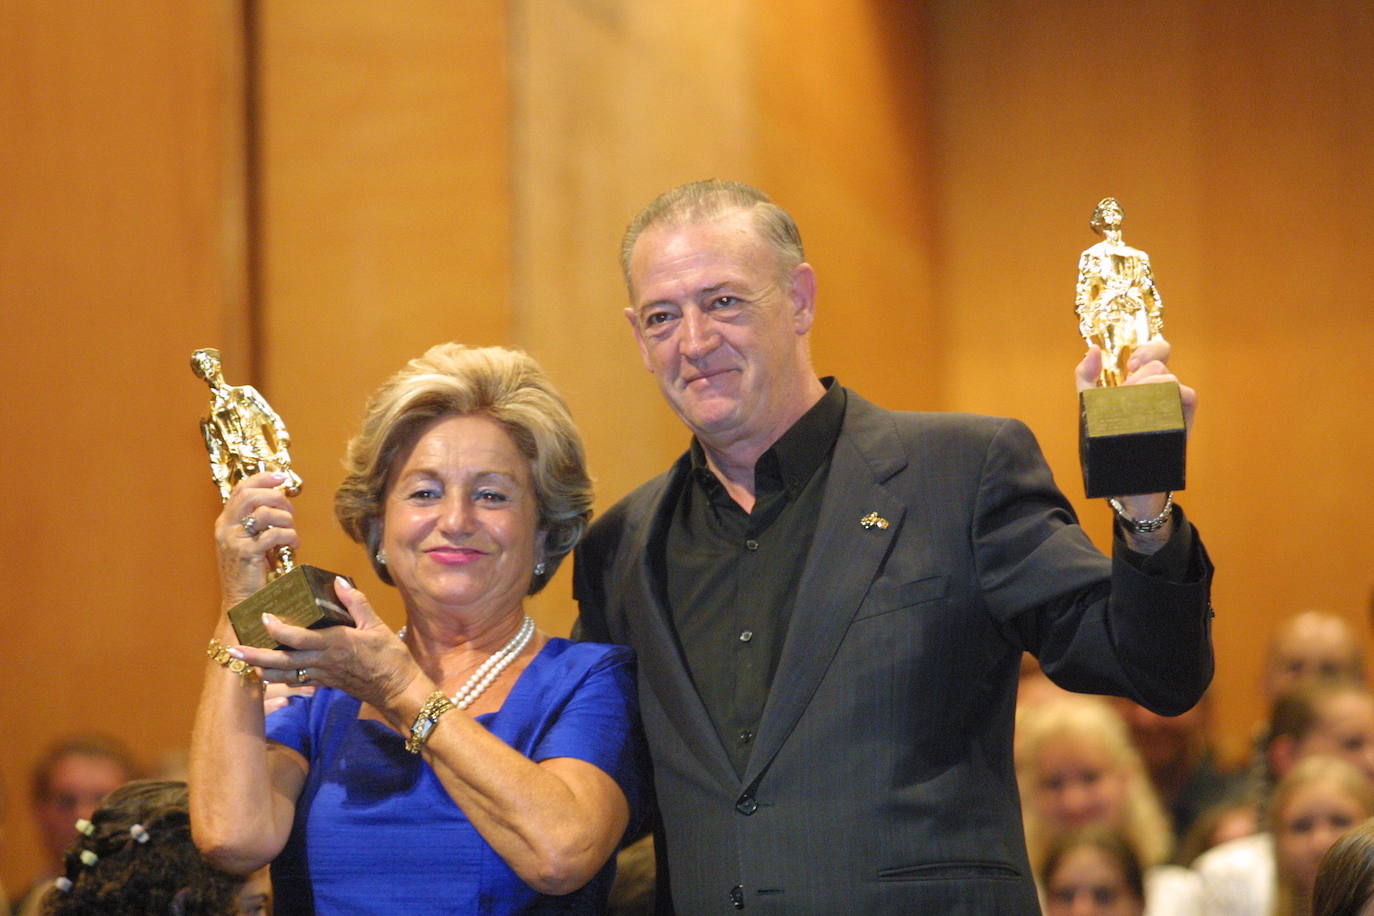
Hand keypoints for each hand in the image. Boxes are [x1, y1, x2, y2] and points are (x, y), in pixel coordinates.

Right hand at [214, 471, 301, 607]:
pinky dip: (290, 537)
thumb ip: (259, 520)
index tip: (281, 476)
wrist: (240, 602)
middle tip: (290, 510)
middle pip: (252, 495)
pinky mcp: (246, 553)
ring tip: (292, 532)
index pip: (242, 488)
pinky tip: (294, 545)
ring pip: (265, 513)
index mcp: (226, 521)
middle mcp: (226, 527)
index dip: (263, 478)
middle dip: (277, 498)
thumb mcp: (250, 540)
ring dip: (286, 519)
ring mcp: (234, 540)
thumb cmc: (250, 571)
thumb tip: (281, 498)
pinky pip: (274, 534)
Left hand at [230, 578, 419, 715]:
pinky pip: (297, 681)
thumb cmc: (390, 658)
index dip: (278, 630)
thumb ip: (356, 604)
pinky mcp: (325, 684)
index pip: (299, 638)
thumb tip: (338, 582)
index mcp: (335, 644)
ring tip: (243, 661)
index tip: (264, 617)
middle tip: (233, 649)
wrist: (398, 691)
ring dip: (262, 668)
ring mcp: (322, 675)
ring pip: (285, 674)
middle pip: (282, 661)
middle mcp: (323, 661)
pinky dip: (280, 678)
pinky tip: (268, 673)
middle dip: (256, 656)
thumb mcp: (377, 626)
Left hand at [1075, 337, 1194, 546]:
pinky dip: (1172, 396)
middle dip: (1139, 373)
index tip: (1130, 363)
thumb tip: (1093, 351)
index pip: (1156, 351)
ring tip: (1132, 408)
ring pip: (1170, 378)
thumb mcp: (1091, 409)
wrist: (1125, 482)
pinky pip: (1187, 395)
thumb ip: (1087, 379)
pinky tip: (1153, 409)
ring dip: (1148, 388)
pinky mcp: (1182, 422)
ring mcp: (1172, 406)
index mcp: (1141, 384)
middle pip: (1160, 363)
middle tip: (1126, 391)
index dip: (1149, 347)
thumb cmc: (1108, 445)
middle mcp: (1159, 391)